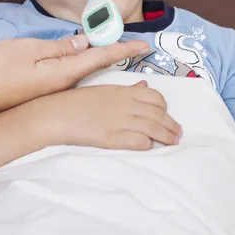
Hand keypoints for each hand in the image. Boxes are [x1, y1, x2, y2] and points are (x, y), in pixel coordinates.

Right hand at [0, 34, 149, 115]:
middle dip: (116, 55)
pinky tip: (85, 62)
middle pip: (95, 66)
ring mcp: (51, 90)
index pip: (100, 58)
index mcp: (62, 72)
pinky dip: (83, 66)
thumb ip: (58, 47)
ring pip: (83, 72)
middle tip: (137, 48)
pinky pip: (69, 77)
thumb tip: (84, 43)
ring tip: (119, 52)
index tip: (145, 46)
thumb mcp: (27, 50)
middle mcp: (62, 83)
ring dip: (101, 61)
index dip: (123, 49)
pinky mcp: (41, 91)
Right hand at [0, 80, 181, 178]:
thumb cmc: (77, 101)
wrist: (56, 114)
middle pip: (159, 114)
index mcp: (123, 91)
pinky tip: (151, 149)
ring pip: (154, 129)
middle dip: (172, 125)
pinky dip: (149, 146)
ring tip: (173, 143)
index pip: (156, 97)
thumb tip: (145, 85)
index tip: (167, 116)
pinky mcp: (113, 138)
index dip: (165, 108)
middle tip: (177, 134)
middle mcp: (126, 104)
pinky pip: (140, 142)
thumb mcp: (104, 89)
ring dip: (167, 137)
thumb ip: (127, 89)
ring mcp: (120, 121)